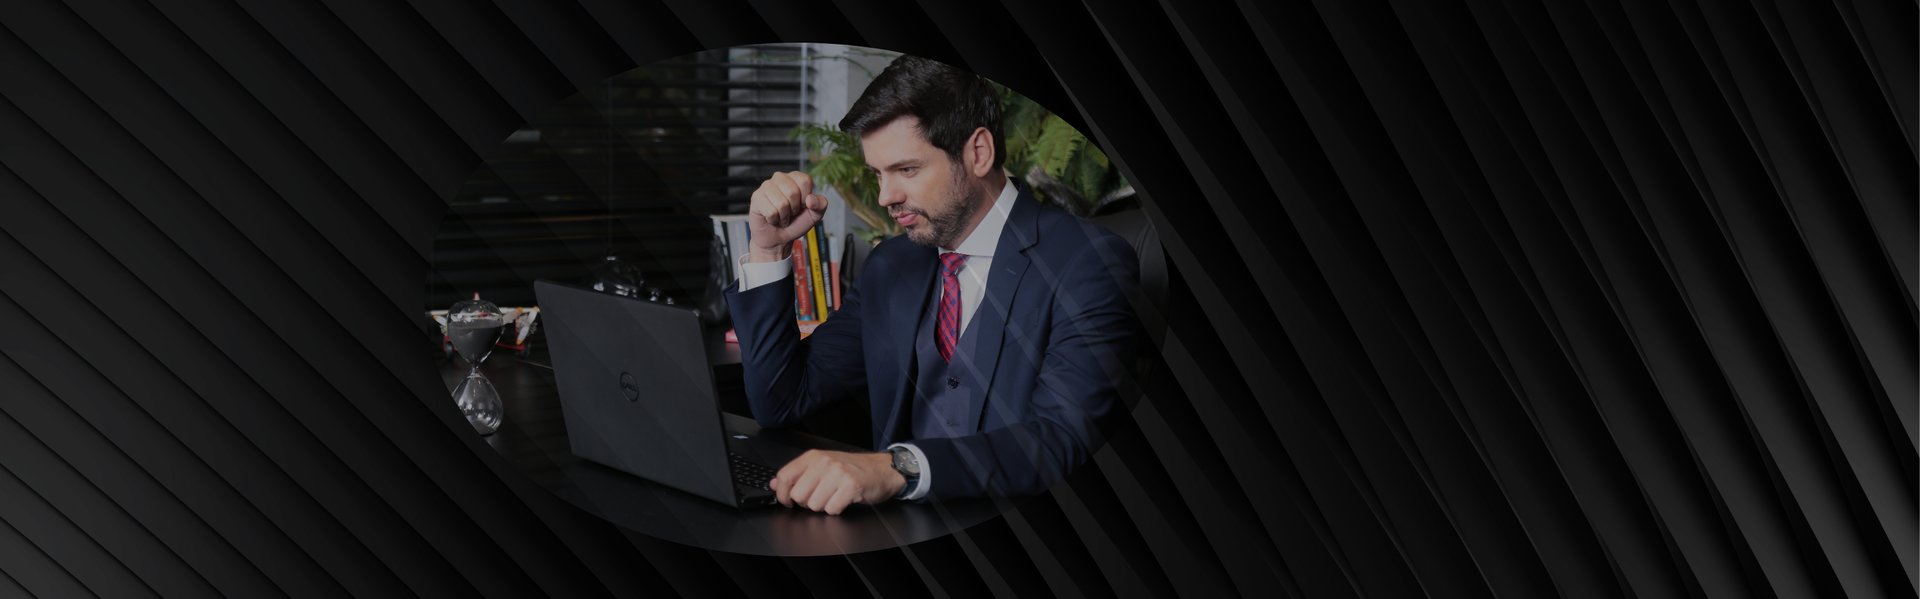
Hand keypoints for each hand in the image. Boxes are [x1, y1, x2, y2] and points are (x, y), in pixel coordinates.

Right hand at [746, 171, 829, 262]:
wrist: (779, 238)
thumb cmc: (796, 223)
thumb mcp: (815, 215)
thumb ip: (821, 205)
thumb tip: (810, 199)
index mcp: (796, 177)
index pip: (805, 181)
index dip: (806, 199)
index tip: (802, 206)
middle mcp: (780, 178)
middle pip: (793, 192)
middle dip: (794, 209)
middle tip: (790, 213)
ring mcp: (766, 186)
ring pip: (782, 203)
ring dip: (784, 216)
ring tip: (781, 216)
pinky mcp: (756, 197)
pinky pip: (771, 212)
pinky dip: (774, 220)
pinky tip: (772, 218)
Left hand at [769, 449, 905, 514]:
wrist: (883, 468)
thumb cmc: (853, 468)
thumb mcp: (823, 465)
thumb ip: (798, 474)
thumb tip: (775, 484)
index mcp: (813, 457)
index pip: (784, 476)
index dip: (782, 494)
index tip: (787, 502)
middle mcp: (824, 463)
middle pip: (798, 495)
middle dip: (807, 502)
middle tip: (820, 496)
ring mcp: (838, 474)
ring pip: (814, 505)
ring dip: (824, 506)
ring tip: (835, 496)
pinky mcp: (851, 486)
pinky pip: (831, 509)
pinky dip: (837, 509)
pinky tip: (844, 500)